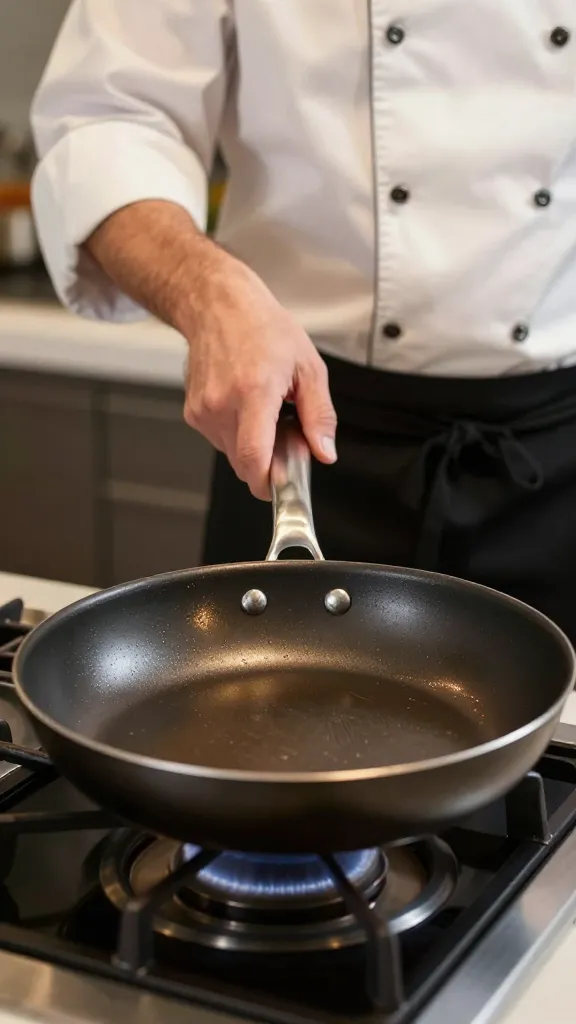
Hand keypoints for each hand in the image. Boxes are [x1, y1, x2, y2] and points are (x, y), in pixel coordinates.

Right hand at [181, 250, 336, 499]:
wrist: (217, 305)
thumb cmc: (263, 328)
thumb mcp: (308, 367)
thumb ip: (319, 414)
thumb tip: (325, 451)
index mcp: (254, 392)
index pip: (254, 458)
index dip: (269, 483)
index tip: (284, 487)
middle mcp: (223, 404)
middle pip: (245, 463)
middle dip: (269, 464)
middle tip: (287, 437)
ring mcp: (203, 410)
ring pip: (233, 454)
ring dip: (253, 447)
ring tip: (264, 412)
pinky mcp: (193, 413)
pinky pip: (220, 440)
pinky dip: (237, 434)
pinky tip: (245, 405)